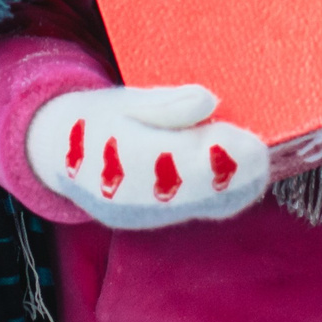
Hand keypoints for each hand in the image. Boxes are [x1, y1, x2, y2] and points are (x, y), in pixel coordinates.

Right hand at [27, 85, 269, 229]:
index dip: (222, 154)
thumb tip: (209, 100)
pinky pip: (194, 213)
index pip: (182, 161)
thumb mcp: (124, 98)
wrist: (56, 153)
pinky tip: (246, 181)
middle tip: (264, 153)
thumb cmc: (98, 117)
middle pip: (196, 189)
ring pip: (200, 206)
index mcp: (120, 156)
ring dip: (237, 186)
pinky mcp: (147, 223)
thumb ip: (167, 103)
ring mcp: (138, 215)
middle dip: (236, 173)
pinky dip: (224, 197)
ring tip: (260, 164)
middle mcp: (129, 195)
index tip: (254, 141)